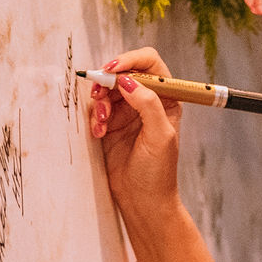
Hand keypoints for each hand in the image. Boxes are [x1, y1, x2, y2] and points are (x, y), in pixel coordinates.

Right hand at [88, 46, 183, 235]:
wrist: (142, 200)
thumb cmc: (158, 173)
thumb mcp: (160, 136)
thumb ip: (147, 104)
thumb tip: (128, 80)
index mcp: (167, 99)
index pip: (150, 64)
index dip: (130, 60)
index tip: (112, 70)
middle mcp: (147, 101)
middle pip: (123, 72)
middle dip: (109, 82)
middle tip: (99, 95)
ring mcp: (128, 112)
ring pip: (107, 90)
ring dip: (100, 102)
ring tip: (102, 123)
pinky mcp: (112, 124)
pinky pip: (97, 108)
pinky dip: (95, 117)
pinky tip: (99, 132)